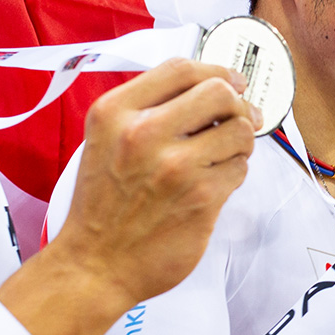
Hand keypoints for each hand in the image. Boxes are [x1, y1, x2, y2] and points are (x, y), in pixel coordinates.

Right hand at [40, 58, 255, 316]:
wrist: (94, 265)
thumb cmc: (102, 205)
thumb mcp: (104, 140)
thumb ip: (146, 110)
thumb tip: (209, 88)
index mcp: (115, 112)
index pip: (181, 69)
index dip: (214, 71)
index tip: (229, 81)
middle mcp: (144, 133)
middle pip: (219, 91)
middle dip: (236, 103)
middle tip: (240, 116)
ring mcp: (176, 166)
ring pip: (240, 130)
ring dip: (240, 141)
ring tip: (225, 154)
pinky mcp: (202, 198)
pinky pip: (239, 169)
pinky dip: (234, 173)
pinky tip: (215, 182)